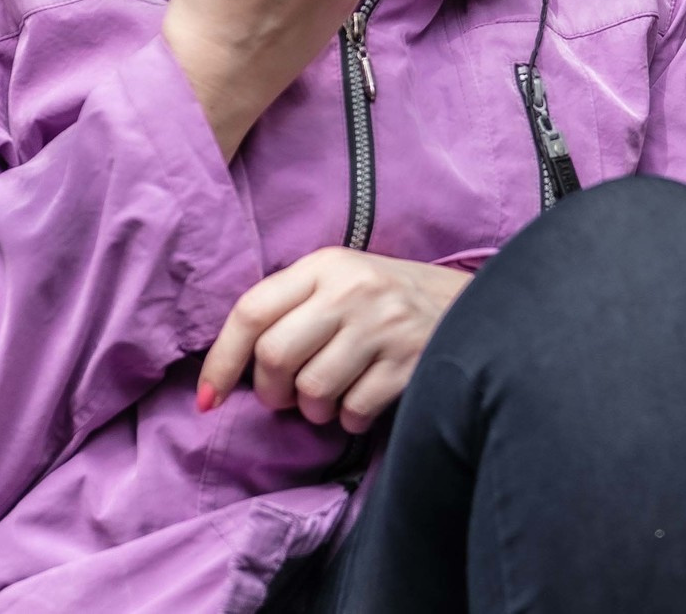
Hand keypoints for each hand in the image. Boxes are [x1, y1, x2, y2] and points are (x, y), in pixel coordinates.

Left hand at [196, 250, 471, 431]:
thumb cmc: (388, 301)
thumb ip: (290, 310)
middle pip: (275, 358)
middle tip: (288, 396)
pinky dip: (350, 420)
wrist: (476, 306)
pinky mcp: (410, 361)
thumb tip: (228, 374)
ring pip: (312, 391)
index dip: (221, 362)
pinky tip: (365, 401)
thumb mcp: (340, 282)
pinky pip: (353, 412)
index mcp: (325, 264)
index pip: (251, 311)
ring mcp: (384, 325)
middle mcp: (353, 289)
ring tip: (333, 394)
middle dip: (272, 393)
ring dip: (315, 409)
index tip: (208, 400)